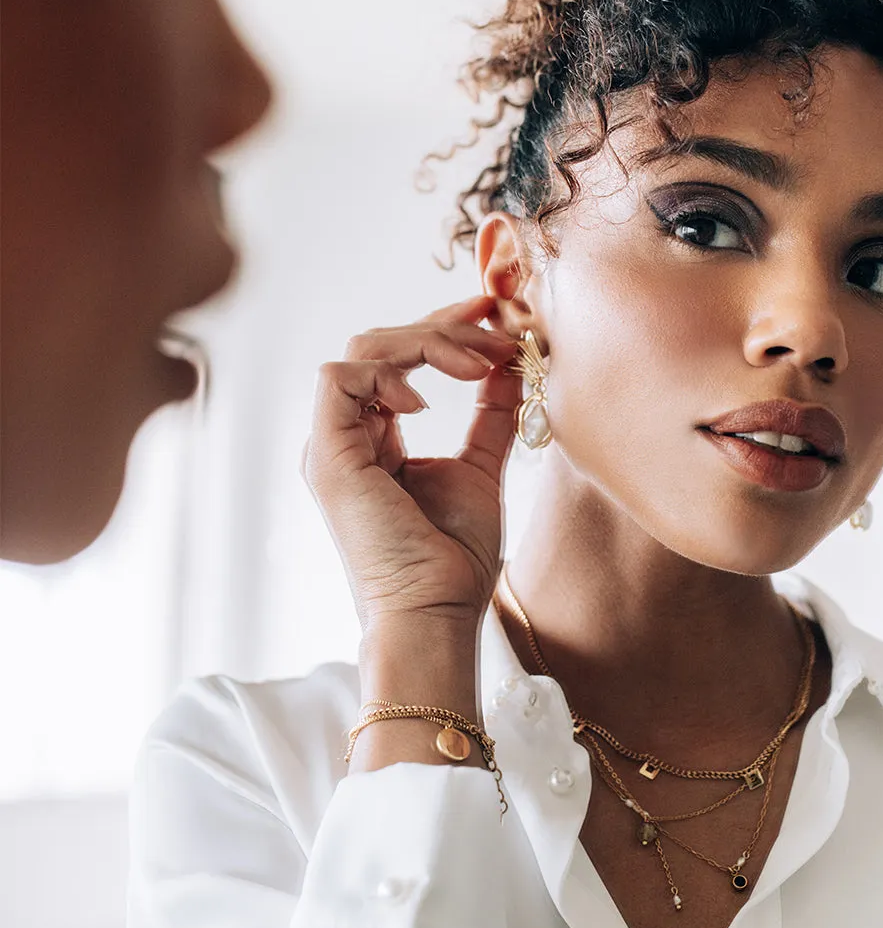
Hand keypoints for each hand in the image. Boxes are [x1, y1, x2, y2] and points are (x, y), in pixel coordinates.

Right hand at [302, 296, 520, 634]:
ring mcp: (331, 444)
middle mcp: (346, 436)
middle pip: (380, 344)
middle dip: (443, 328)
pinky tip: (430, 402)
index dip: (443, 328)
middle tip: (496, 334)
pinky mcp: (327, 455)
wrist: (435, 611)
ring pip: (362, 350)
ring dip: (427, 344)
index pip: (398, 359)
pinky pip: (341, 378)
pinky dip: (389, 374)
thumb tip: (509, 365)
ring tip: (478, 364)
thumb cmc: (452, 558)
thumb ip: (489, 416)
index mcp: (374, 439)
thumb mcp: (480, 467)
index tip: (491, 315)